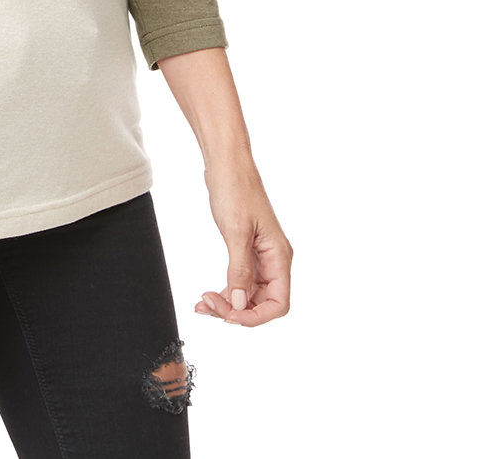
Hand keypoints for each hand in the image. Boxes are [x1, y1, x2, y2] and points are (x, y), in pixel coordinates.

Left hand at [194, 162, 291, 326]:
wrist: (226, 164)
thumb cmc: (235, 189)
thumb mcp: (236, 231)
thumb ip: (239, 270)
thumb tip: (239, 304)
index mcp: (279, 256)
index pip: (279, 303)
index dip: (256, 317)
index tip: (230, 316)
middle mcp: (274, 260)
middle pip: (262, 303)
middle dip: (236, 310)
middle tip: (208, 305)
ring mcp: (260, 256)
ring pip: (249, 294)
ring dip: (228, 303)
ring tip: (202, 305)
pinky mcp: (246, 251)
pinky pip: (240, 280)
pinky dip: (225, 290)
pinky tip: (207, 296)